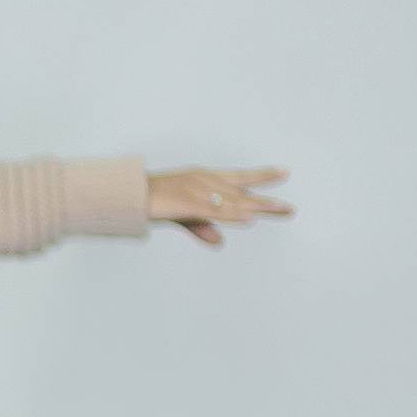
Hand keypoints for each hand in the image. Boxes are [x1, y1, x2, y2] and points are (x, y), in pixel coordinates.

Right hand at [149, 164, 289, 245]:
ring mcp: (196, 190)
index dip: (262, 176)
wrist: (127, 194)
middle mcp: (204, 181)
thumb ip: (201, 228)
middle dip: (266, 201)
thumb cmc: (152, 201)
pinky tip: (249, 217)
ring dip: (257, 206)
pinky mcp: (187, 202)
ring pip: (233, 201)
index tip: (284, 173)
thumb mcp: (181, 216)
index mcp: (203, 178)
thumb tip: (220, 243)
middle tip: (289, 209)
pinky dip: (233, 214)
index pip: (238, 178)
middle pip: (242, 192)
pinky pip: (215, 210)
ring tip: (280, 210)